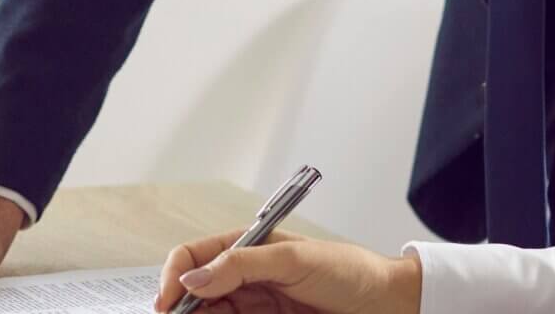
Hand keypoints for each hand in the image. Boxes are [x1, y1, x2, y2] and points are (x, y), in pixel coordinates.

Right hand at [151, 230, 419, 313]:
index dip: (174, 276)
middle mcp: (245, 277)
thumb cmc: (349, 271)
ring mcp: (254, 306)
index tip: (168, 302)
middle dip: (179, 307)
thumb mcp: (294, 259)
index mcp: (248, 248)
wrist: (386, 305)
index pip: (195, 256)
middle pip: (194, 293)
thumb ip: (242, 264)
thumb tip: (194, 276)